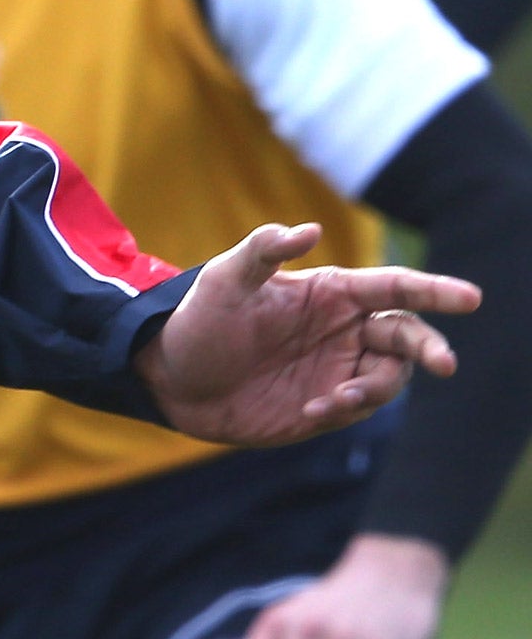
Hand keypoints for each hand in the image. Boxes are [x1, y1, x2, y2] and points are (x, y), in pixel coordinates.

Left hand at [135, 223, 478, 445]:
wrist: (170, 377)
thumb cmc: (199, 320)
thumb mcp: (224, 279)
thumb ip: (263, 250)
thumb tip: (309, 229)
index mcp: (330, 293)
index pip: (393, 287)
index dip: (434, 290)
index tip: (470, 298)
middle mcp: (343, 330)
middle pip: (406, 335)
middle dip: (429, 347)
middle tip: (444, 363)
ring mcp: (336, 369)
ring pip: (388, 376)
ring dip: (376, 386)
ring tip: (337, 397)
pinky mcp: (324, 406)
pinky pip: (355, 408)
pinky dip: (344, 408)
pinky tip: (309, 409)